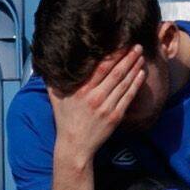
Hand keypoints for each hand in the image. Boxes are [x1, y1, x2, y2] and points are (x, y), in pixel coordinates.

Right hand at [49, 46, 146, 165]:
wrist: (75, 146)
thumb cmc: (65, 120)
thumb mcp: (56, 98)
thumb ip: (53, 80)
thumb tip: (47, 63)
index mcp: (81, 90)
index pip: (101, 67)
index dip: (114, 54)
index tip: (121, 44)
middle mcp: (95, 97)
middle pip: (116, 73)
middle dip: (128, 58)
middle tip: (137, 46)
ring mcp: (107, 107)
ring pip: (124, 83)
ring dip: (135, 68)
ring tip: (141, 57)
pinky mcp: (115, 117)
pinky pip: (128, 97)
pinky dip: (136, 84)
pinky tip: (141, 74)